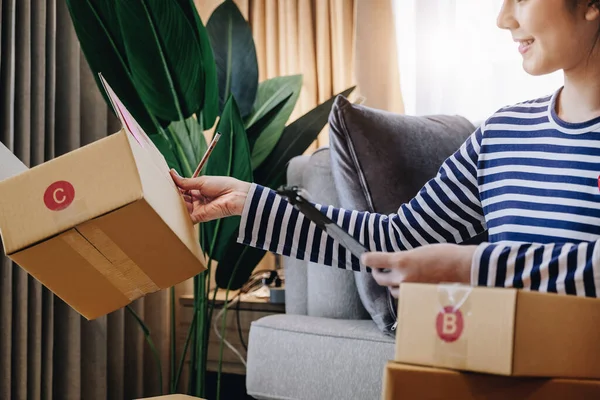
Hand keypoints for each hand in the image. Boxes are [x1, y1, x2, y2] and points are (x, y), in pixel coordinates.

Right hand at [170, 169, 250, 223]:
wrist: (234, 195)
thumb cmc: (222, 185)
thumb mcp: (201, 181)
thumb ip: (185, 182)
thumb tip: (172, 174)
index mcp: (198, 190)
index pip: (182, 189)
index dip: (174, 186)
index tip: (164, 182)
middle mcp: (197, 200)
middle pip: (181, 199)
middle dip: (172, 195)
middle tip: (162, 191)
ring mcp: (198, 209)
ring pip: (181, 208)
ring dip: (174, 204)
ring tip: (164, 198)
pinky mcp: (199, 217)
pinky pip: (186, 218)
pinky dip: (178, 215)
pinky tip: (170, 210)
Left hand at [361, 244, 475, 297]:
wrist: (464, 268)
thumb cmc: (445, 255)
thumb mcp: (419, 251)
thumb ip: (404, 258)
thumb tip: (394, 262)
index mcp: (402, 261)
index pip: (374, 260)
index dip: (368, 259)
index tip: (366, 258)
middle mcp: (402, 277)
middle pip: (379, 279)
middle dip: (378, 273)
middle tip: (379, 269)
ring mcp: (410, 290)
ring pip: (392, 290)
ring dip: (392, 284)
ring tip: (399, 278)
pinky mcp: (418, 298)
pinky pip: (405, 297)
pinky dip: (405, 293)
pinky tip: (411, 286)